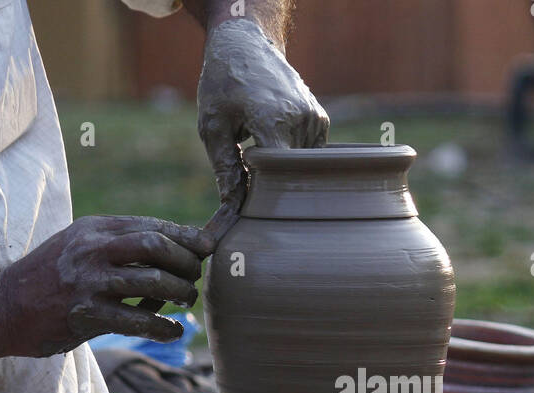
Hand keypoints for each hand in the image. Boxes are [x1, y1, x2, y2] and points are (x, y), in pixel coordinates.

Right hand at [0, 215, 213, 356]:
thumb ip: (120, 246)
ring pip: (153, 281)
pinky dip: (163, 327)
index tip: (209, 247)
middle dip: (186, 262)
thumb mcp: (80, 248)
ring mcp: (88, 281)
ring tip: (186, 301)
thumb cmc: (51, 280)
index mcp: (94, 229)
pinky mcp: (85, 315)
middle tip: (194, 278)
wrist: (1, 308)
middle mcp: (92, 249)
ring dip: (180, 293)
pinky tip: (172, 331)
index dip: (186, 237)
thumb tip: (176, 252)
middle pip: (157, 246)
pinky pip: (138, 320)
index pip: (151, 226)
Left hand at [196, 17, 328, 214]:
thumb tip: (234, 207)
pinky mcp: (321, 120)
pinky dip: (291, 154)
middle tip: (245, 163)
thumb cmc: (223, 82)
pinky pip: (309, 154)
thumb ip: (225, 168)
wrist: (245, 44)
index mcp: (272, 120)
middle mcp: (301, 119)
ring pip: (300, 166)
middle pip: (288, 173)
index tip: (244, 186)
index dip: (259, 188)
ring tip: (257, 139)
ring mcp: (315, 119)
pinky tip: (273, 134)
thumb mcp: (212, 125)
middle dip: (268, 177)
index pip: (276, 176)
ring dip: (279, 164)